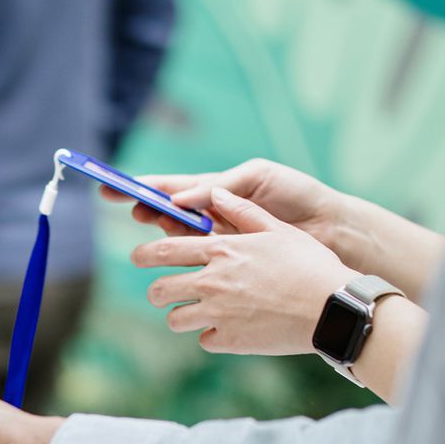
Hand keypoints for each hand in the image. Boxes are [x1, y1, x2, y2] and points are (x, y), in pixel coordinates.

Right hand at [101, 158, 350, 255]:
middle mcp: (212, 218)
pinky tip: (177, 259)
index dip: (142, 188)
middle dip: (145, 210)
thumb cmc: (298, 196)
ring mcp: (219, 244)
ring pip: (180, 241)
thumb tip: (180, 199)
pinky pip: (199, 267)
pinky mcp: (230, 266)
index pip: (171, 188)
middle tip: (132, 209)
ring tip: (155, 225)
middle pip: (167, 215)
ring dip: (163, 235)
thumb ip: (219, 186)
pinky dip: (185, 263)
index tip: (114, 188)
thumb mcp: (258, 177)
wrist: (331, 228)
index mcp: (216, 192)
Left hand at [131, 188, 352, 355]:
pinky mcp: (228, 340)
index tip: (137, 256)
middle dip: (157, 290)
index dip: (145, 254)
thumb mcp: (278, 230)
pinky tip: (228, 328)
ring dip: (181, 315)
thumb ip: (243, 212)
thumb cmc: (310, 264)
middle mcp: (212, 282)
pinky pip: (204, 339)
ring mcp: (217, 313)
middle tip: (162, 291)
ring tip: (195, 313)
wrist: (331, 308)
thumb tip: (216, 195)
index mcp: (222, 251)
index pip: (166, 251)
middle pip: (159, 289)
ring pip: (175, 319)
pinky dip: (212, 335)